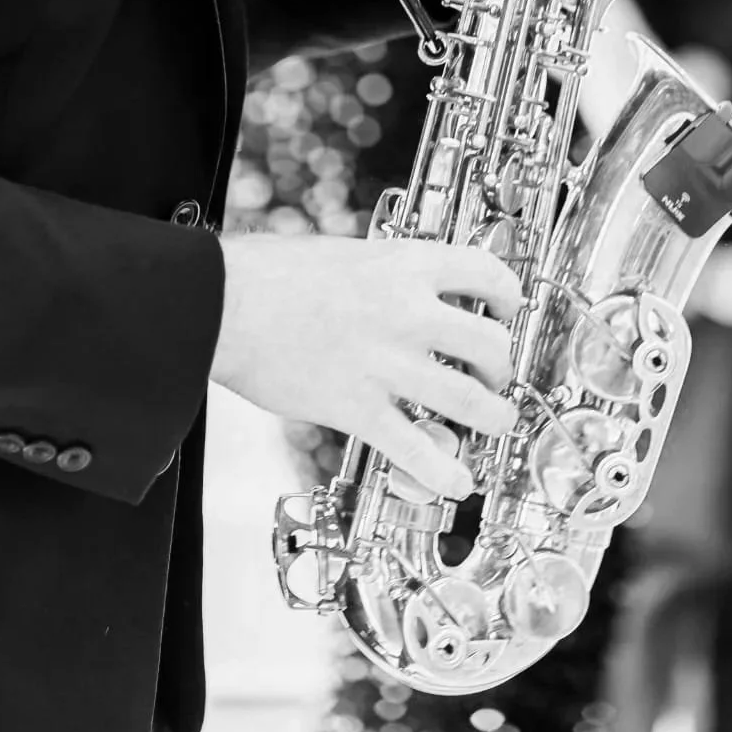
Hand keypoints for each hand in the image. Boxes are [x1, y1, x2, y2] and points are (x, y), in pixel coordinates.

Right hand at [210, 234, 521, 499]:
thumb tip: (409, 290)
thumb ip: (387, 275)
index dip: (509, 296)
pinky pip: (414, 448)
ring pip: (468, 399)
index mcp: (405, 265)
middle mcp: (407, 313)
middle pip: (490, 344)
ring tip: (495, 422)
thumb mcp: (347, 253)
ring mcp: (385, 363)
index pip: (487, 274)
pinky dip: (442, 469)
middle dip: (502, 366)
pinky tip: (455, 477)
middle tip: (496, 376)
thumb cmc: (271, 273)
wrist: (222, 303)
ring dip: (492, 416)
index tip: (508, 311)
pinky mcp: (356, 407)